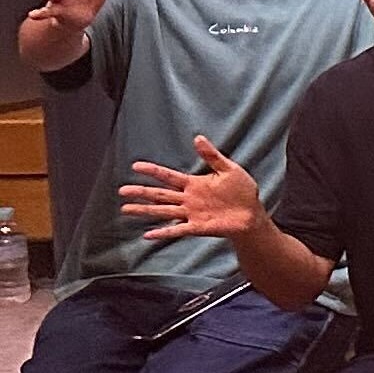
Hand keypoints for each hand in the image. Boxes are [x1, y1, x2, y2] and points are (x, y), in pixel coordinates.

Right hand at [118, 134, 263, 241]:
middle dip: (141, 192)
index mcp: (194, 184)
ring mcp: (191, 213)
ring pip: (162, 211)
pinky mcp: (197, 227)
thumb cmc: (242, 191)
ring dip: (144, 210)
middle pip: (159, 194)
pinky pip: (177, 230)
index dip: (153, 171)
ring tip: (125, 209)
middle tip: (121, 190)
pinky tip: (148, 234)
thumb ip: (212, 156)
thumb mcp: (229, 169)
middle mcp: (188, 199)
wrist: (252, 213)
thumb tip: (198, 137)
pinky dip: (163, 232)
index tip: (135, 166)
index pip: (168, 176)